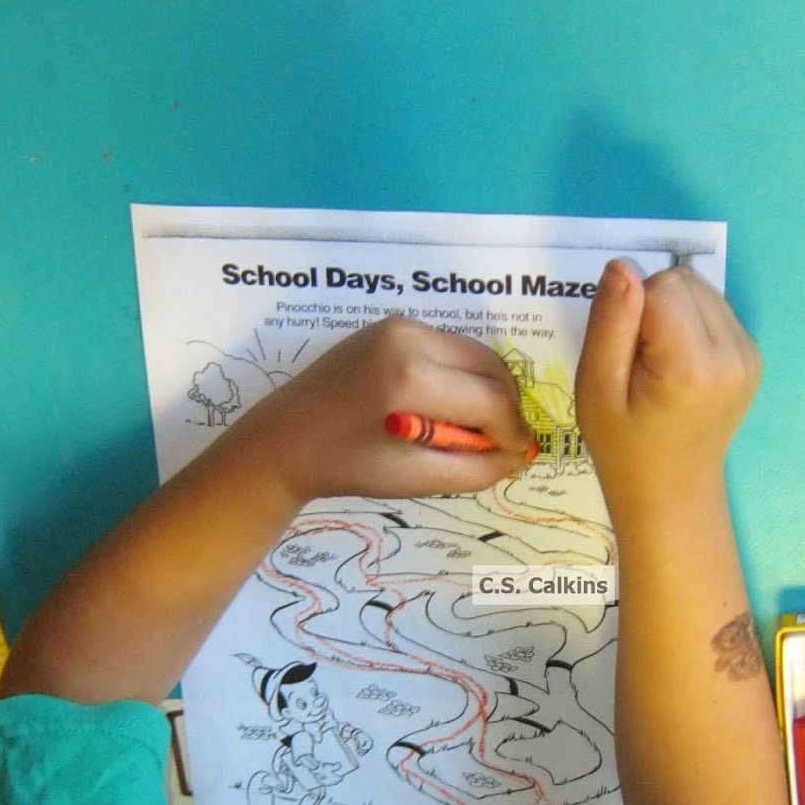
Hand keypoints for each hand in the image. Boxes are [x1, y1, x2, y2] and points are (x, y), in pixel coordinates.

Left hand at [241, 314, 535, 504]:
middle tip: (500, 445)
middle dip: (506, 409)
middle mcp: (410, 336)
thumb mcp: (415, 479)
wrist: (284, 439)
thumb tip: (519, 456)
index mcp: (411, 376)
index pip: (492, 400)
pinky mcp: (394, 325)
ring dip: (487, 391)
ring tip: (474, 430)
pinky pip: (452, 348)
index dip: (513, 432)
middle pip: (492, 369)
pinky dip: (463, 377)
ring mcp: (401, 325)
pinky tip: (447, 409)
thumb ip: (476, 469)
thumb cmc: (347, 466)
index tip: (519, 456)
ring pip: (476, 355)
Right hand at [575, 261, 761, 526]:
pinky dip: (689, 326)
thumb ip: (610, 324)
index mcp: (694, 366)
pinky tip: (679, 367)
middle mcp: (733, 353)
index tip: (625, 357)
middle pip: (684, 281)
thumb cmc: (623, 447)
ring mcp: (749, 354)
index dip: (630, 312)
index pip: (660, 286)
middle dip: (653, 309)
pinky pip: (713, 309)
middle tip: (639, 363)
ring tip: (659, 367)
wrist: (671, 492)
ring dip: (672, 315)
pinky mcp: (752, 355)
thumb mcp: (597, 388)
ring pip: (699, 289)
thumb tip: (622, 266)